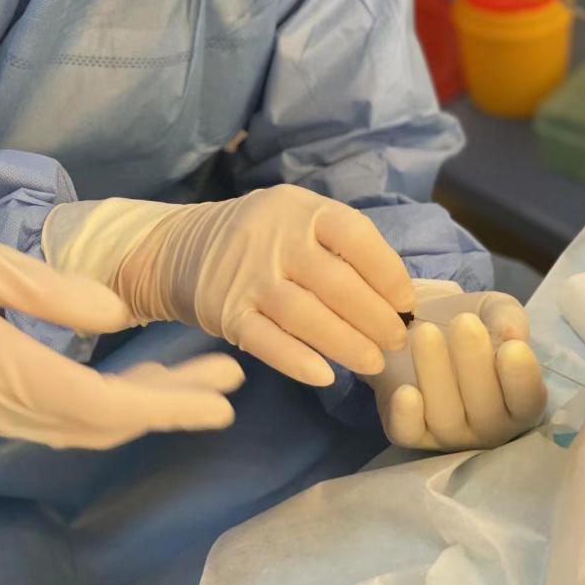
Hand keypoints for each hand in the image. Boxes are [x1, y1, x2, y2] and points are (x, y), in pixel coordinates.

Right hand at [0, 229, 243, 448]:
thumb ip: (49, 291)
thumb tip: (115, 316)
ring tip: (192, 377)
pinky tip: (130, 382)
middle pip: (101, 422)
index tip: (221, 401)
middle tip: (226, 380)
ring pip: (81, 426)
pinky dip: (108, 407)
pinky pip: (58, 420)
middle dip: (169, 404)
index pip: (101, 405)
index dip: (166, 406)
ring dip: (142, 406)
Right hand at [43, 186, 414, 386]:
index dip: (387, 272)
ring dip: (346, 343)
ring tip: (374, 364)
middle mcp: (274, 238)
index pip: (355, 236)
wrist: (176, 247)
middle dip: (375, 317)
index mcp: (301, 209)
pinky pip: (267, 341)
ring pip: (306, 315)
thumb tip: (402, 293)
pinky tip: (325, 376)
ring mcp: (247, 276)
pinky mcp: (224, 312)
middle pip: (336, 282)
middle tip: (397, 342)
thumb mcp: (296, 219)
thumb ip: (340, 247)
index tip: (407, 303)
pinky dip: (298, 360)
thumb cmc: (258, 237)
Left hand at [365, 281, 546, 449]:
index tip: (512, 348)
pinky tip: (405, 391)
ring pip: (445, 418)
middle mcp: (489, 426)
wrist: (418, 322)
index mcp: (519, 400)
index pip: (527, 401)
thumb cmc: (468, 322)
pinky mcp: (410, 430)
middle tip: (463, 322)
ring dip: (435, 374)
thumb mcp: (494, 310)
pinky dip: (406, 416)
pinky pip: (409, 432)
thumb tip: (513, 334)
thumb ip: (508, 318)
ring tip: (425, 332)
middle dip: (475, 364)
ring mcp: (450, 434)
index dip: (522, 379)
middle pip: (486, 412)